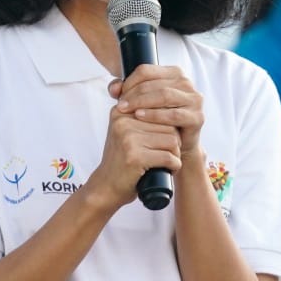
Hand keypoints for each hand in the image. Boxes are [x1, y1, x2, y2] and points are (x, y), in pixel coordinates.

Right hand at [86, 80, 183, 210]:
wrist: (107, 186)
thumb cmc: (122, 158)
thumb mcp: (126, 130)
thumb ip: (140, 113)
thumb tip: (168, 95)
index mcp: (121, 111)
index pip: (159, 107)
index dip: (167, 125)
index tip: (162, 138)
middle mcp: (123, 121)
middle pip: (168, 123)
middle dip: (172, 140)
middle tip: (165, 152)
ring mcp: (128, 139)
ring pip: (172, 140)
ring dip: (174, 153)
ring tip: (164, 160)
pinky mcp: (135, 157)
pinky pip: (169, 157)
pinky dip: (173, 165)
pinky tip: (166, 169)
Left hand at [108, 65, 204, 152]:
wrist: (177, 143)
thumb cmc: (157, 119)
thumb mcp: (140, 102)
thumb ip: (125, 91)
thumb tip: (114, 89)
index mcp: (174, 73)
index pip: (146, 70)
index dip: (129, 82)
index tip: (118, 95)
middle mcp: (186, 83)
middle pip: (154, 83)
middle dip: (134, 94)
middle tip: (120, 105)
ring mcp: (195, 100)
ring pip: (164, 95)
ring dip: (142, 103)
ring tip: (128, 111)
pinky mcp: (197, 117)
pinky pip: (173, 114)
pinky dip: (154, 115)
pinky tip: (140, 117)